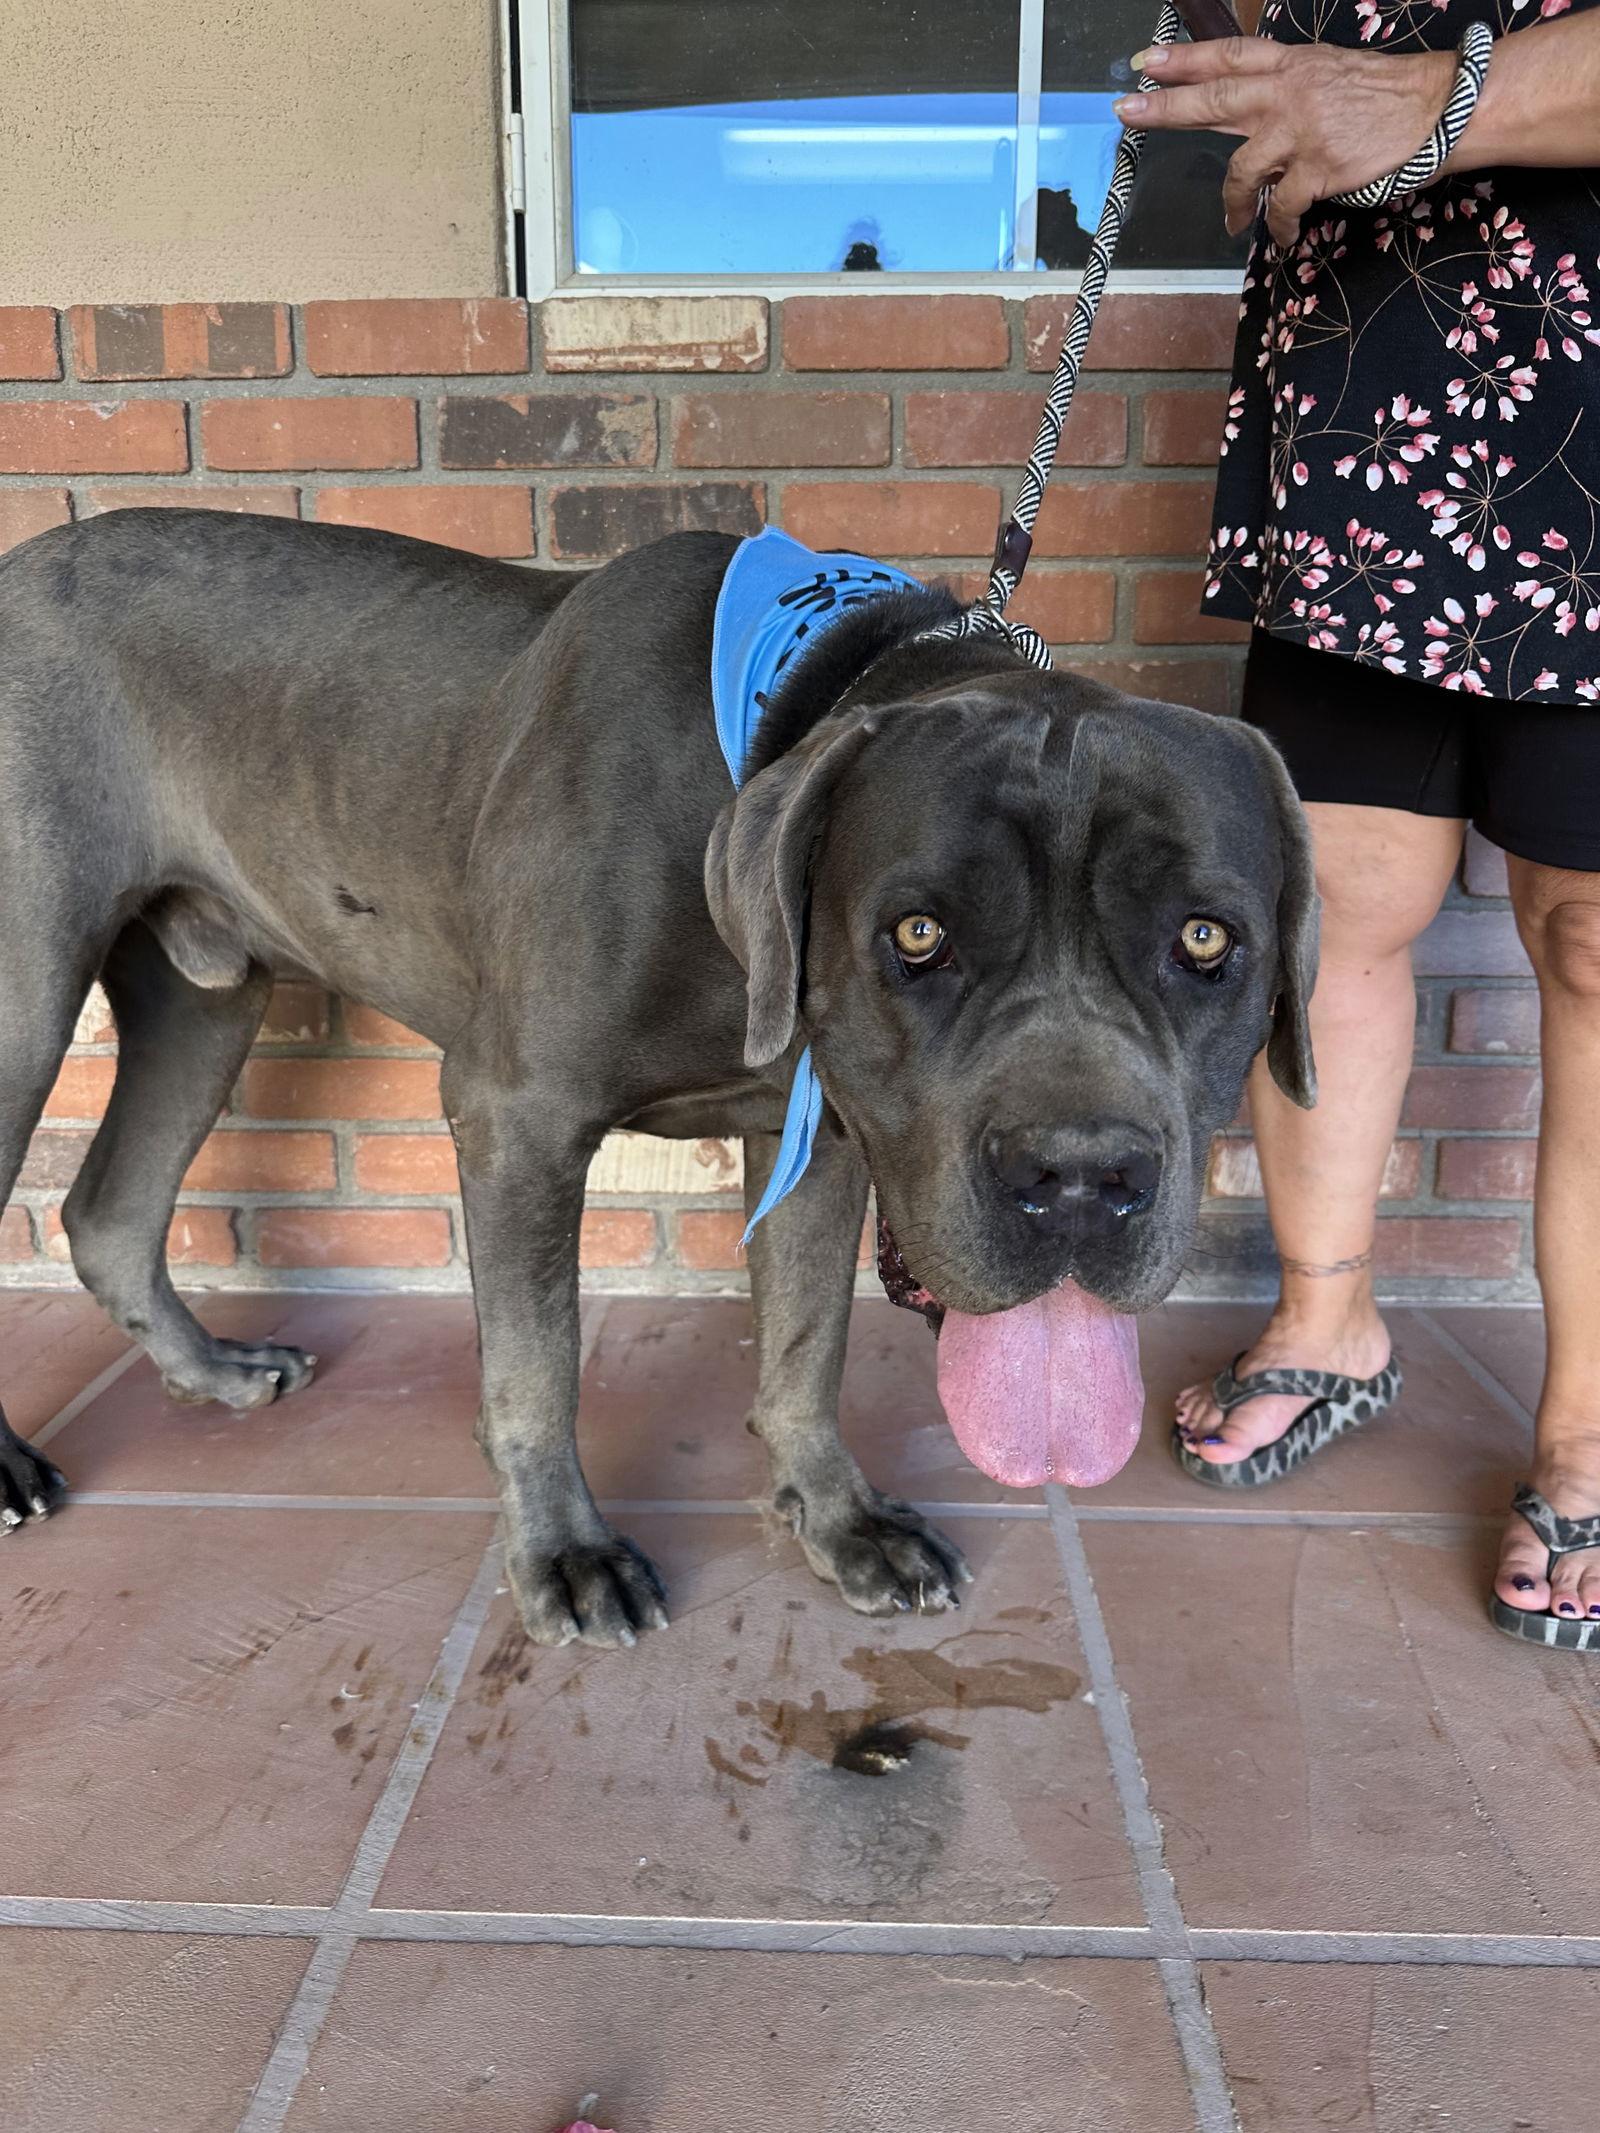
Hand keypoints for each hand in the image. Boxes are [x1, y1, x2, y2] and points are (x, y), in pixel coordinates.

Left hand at [1114, 39, 1456, 244]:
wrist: (1440, 108)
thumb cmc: (1387, 96)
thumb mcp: (1329, 75)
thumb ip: (1286, 92)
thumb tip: (1250, 118)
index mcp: (1292, 67)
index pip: (1229, 57)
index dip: (1185, 59)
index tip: (1145, 61)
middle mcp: (1290, 93)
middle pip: (1216, 99)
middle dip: (1167, 106)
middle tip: (1128, 111)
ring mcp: (1303, 130)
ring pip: (1242, 168)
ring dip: (1233, 202)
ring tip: (1234, 220)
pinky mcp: (1320, 167)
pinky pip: (1283, 206)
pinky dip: (1279, 225)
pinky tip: (1285, 235)